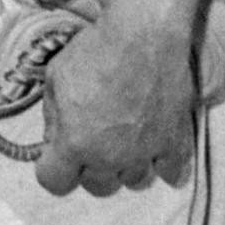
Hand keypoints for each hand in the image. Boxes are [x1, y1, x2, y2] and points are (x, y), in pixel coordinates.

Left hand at [34, 0, 208, 197]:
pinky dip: (163, 165)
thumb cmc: (93, 52)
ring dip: (125, 167)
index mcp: (74, 144)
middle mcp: (108, 158)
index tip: (55, 155)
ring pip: (132, 181)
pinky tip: (156, 149)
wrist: (142, 37)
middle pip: (96, 186)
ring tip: (125, 142)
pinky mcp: (173, 144)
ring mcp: (144, 154)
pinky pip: (170, 173)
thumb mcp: (55, 78)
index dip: (51, 170)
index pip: (54, 182)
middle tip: (92, 143)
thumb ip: (53, 115)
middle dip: (89, 169)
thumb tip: (54, 137)